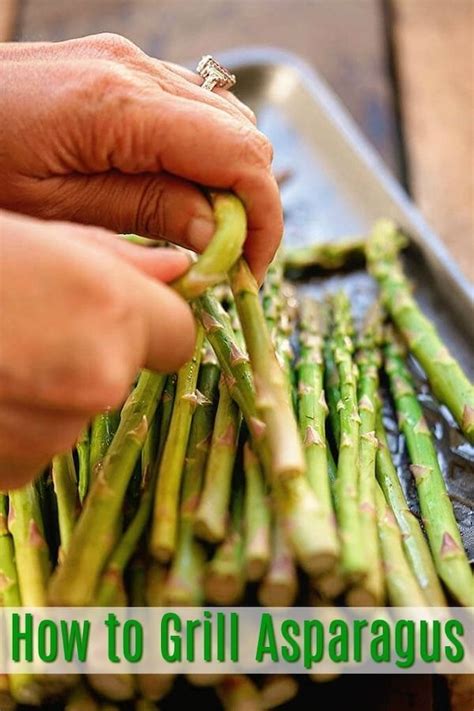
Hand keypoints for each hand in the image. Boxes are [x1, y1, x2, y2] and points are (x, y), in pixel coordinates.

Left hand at [0, 33, 282, 280]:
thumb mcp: (57, 209)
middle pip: (244, 136)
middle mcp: (136, 70)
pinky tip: (178, 192)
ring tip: (201, 233)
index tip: (249, 271)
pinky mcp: (121, 71)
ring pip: (225, 122)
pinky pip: (192, 111)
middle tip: (223, 261)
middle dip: (250, 206)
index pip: (241, 156)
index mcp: (121, 105)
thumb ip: (147, 211)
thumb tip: (222, 233)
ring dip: (228, 183)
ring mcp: (130, 63)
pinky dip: (203, 157)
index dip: (263, 220)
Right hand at [0, 209, 194, 487]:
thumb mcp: (22, 232)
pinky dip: (3, 424)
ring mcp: (42, 441)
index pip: (178, 335)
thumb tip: (175, 273)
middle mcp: (91, 386)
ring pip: (67, 416)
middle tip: (16, 321)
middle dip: (85, 354)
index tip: (114, 310)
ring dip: (38, 392)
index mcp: (105, 313)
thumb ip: (108, 258)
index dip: (149, 322)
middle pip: (119, 376)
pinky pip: (23, 448)